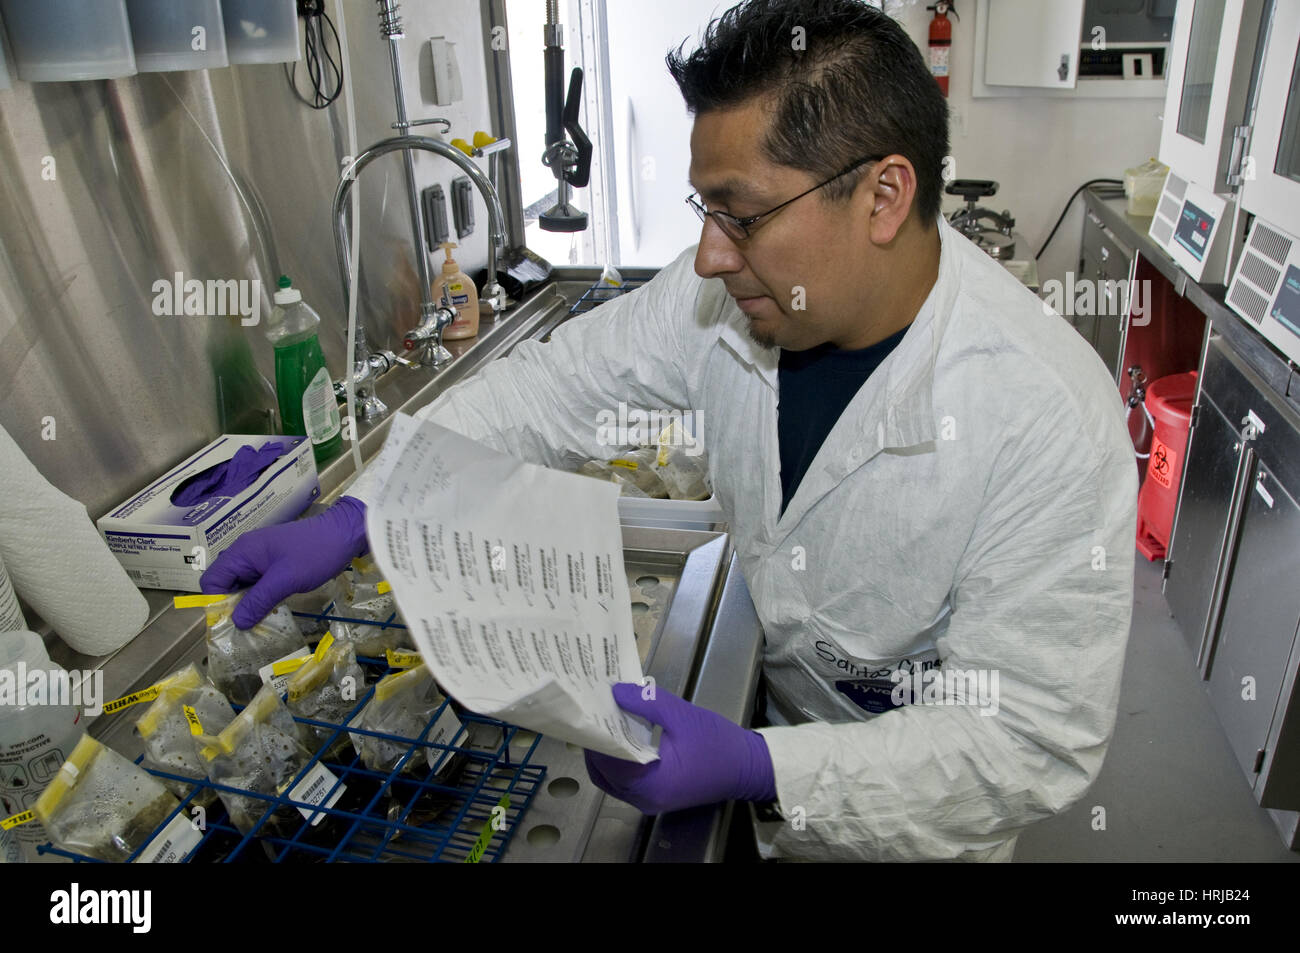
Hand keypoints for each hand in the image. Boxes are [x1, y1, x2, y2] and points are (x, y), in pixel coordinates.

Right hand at [200, 496, 368, 628]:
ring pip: (242, 586)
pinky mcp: (273, 563)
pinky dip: (260, 597)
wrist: (344, 534)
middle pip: (224, 584)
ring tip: (258, 622)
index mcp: (242, 552)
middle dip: (231, 605)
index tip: (230, 622)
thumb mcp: (286, 580)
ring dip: (247, 603)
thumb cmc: (315, 553)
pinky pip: (257, 583)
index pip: (211, 580)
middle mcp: (245, 553)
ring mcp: (260, 558)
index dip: (216, 602)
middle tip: (245, 626)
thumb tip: (236, 623)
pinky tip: (270, 609)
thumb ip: (259, 600)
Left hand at [584, 682, 775, 814]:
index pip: (607, 761)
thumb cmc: (718, 743)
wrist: (748, 767)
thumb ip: (647, 702)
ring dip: (606, 753)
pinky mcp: (656, 796)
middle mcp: (645, 798)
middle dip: (597, 744)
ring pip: (612, 779)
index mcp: (651, 783)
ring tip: (605, 721)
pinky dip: (620, 762)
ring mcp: (650, 801)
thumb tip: (616, 692)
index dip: (595, 736)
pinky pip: (626, 781)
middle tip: (593, 713)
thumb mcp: (682, 715)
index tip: (589, 709)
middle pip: (604, 773)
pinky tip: (622, 736)